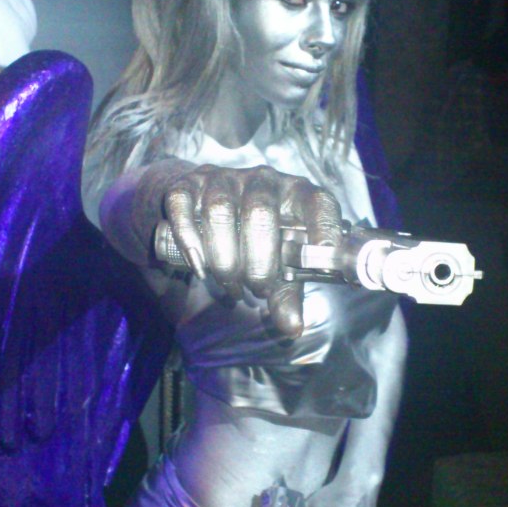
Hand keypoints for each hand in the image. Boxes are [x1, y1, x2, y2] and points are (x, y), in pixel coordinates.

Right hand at [163, 163, 341, 336]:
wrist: (205, 205)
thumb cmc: (256, 236)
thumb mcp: (277, 263)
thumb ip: (286, 292)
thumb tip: (291, 328)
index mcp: (296, 195)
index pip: (318, 201)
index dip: (324, 226)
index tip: (324, 257)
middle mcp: (263, 180)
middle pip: (260, 212)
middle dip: (258, 261)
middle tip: (258, 289)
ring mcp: (224, 179)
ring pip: (220, 211)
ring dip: (224, 258)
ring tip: (231, 285)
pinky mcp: (188, 184)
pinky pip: (183, 206)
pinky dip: (189, 241)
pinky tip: (199, 268)